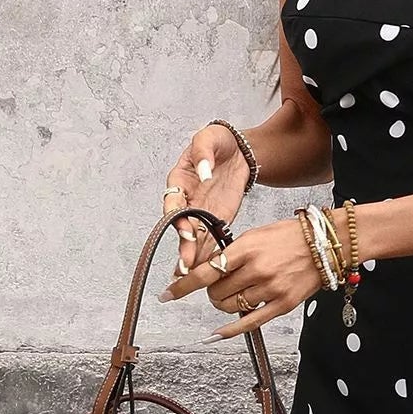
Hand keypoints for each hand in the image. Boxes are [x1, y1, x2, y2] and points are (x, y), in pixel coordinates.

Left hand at [157, 213, 336, 338]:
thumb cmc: (288, 237)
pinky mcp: (282, 304)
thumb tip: (206, 272)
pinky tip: (216, 334)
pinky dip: (229, 330)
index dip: (183, 286)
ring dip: (222, 305)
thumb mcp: (255, 235)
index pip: (205, 272)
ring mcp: (270, 289)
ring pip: (230, 307)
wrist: (325, 244)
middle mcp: (256, 270)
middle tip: (216, 288)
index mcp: (246, 248)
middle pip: (215, 293)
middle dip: (210, 293)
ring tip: (231, 296)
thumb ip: (231, 253)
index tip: (167, 294)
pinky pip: (249, 323)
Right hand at [163, 123, 251, 274]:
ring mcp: (201, 211)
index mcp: (180, 179)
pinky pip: (210, 238)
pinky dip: (209, 254)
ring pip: (194, 237)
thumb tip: (204, 171)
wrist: (239, 150)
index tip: (184, 230)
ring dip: (194, 256)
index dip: (176, 217)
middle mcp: (186, 199)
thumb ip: (203, 152)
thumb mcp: (209, 137)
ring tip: (193, 276)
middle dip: (184, 246)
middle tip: (185, 266)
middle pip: (181, 226)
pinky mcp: (216, 218)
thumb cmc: (219, 141)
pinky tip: (209, 270)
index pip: (174, 201)